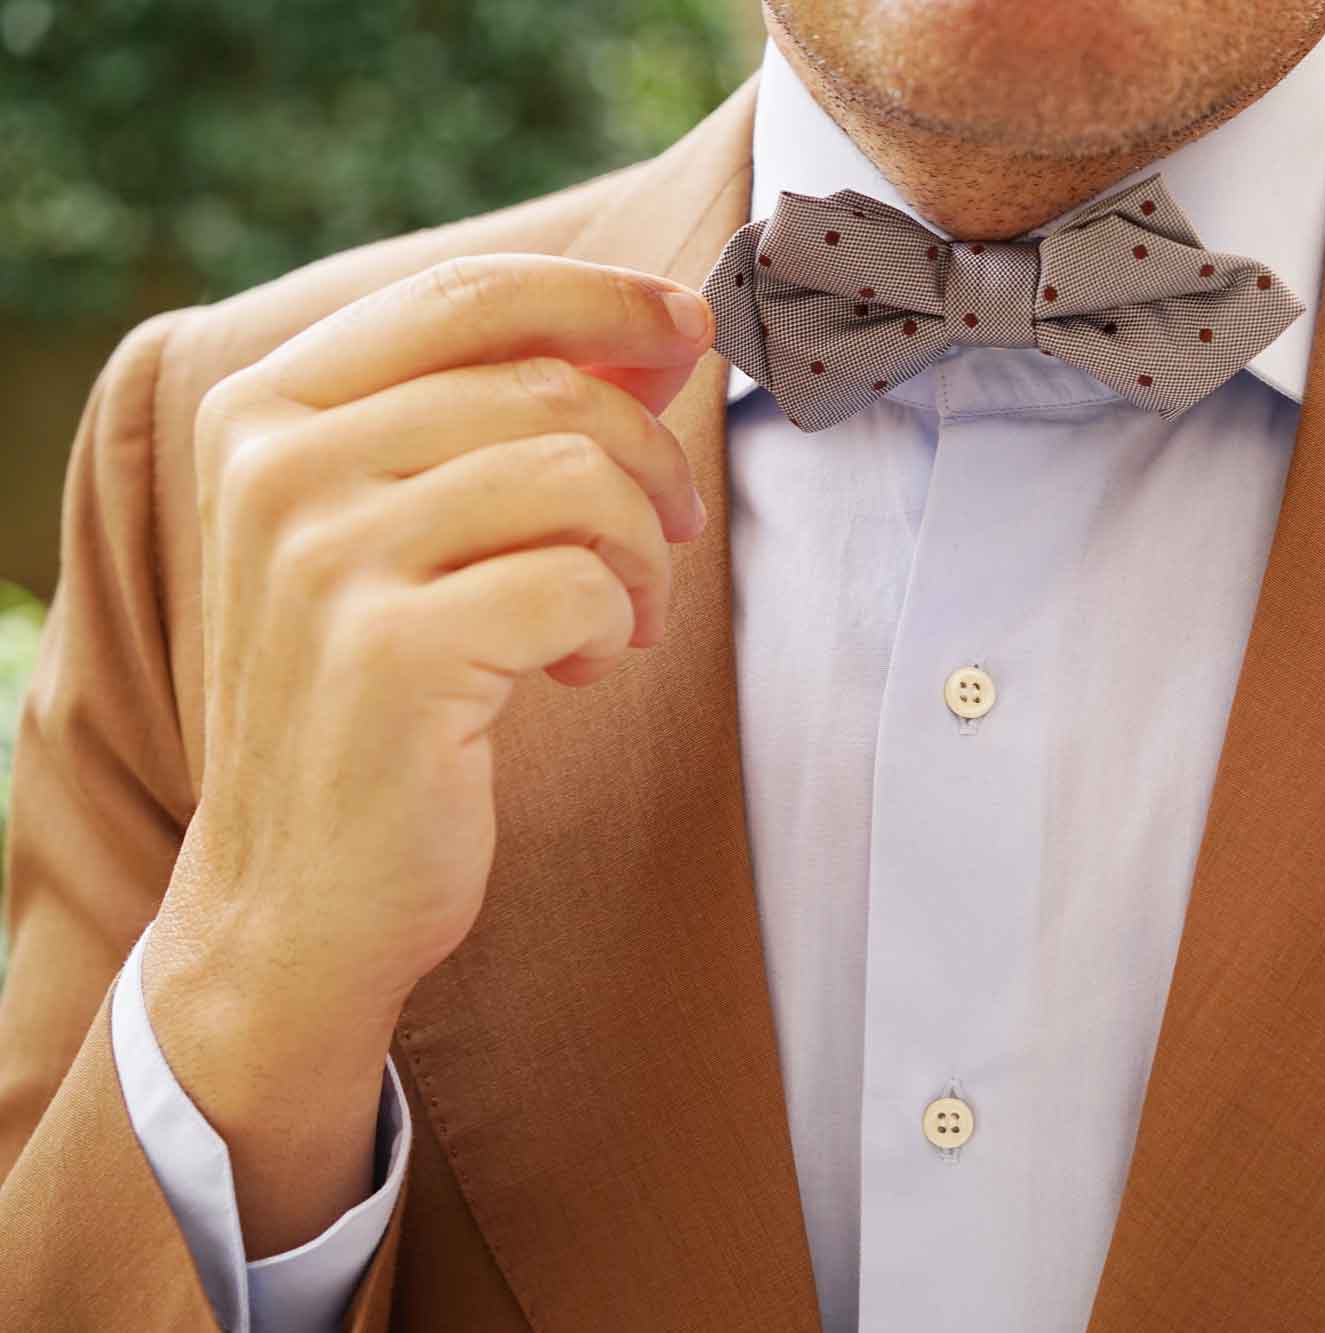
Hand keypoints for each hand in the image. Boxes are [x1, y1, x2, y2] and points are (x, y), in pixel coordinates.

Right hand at [141, 253, 712, 1255]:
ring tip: (621, 617)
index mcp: (266, 410)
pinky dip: (614, 625)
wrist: (297, 896)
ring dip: (640, 551)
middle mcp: (277, 466)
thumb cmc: (373, 701)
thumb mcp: (406, 534)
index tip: (686, 327)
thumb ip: (500, 422)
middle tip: (673, 529)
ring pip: (575, 476)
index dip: (601, 298)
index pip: (466, 293)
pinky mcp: (390, 653)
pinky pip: (578, 583)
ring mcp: (322, 557)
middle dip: (649, 456)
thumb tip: (653, 334)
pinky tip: (579, 672)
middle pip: (544, 385)